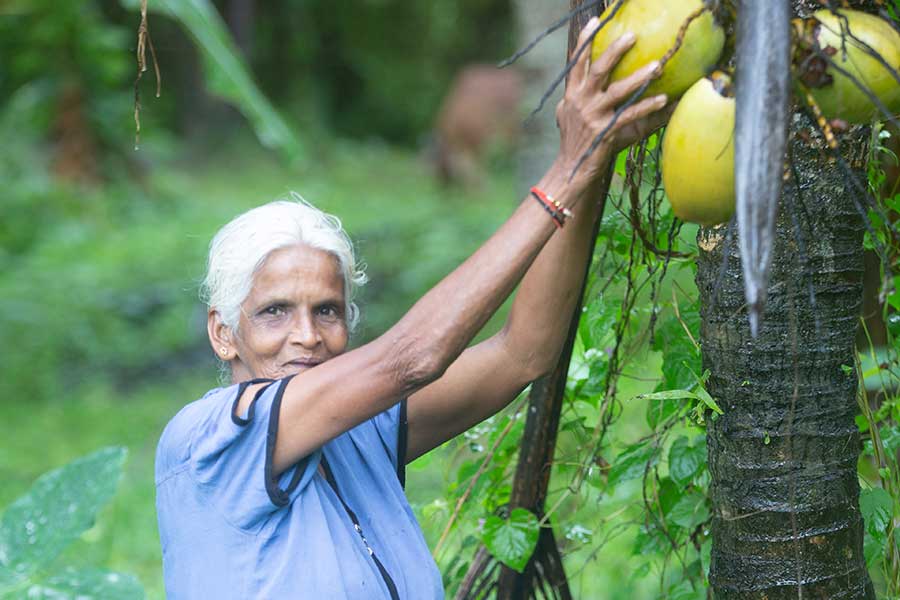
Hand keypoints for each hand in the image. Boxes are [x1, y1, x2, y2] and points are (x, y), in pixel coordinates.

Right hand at [555, 18, 675, 188]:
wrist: (570, 171)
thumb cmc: (578, 143)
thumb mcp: (572, 118)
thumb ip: (582, 100)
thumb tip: (597, 87)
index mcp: (572, 95)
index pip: (576, 63)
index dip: (584, 41)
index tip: (594, 22)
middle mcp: (580, 102)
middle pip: (598, 70)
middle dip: (615, 50)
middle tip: (633, 35)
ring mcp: (592, 117)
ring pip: (617, 90)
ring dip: (639, 77)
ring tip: (657, 66)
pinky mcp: (604, 132)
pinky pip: (630, 115)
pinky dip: (647, 106)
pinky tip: (664, 100)